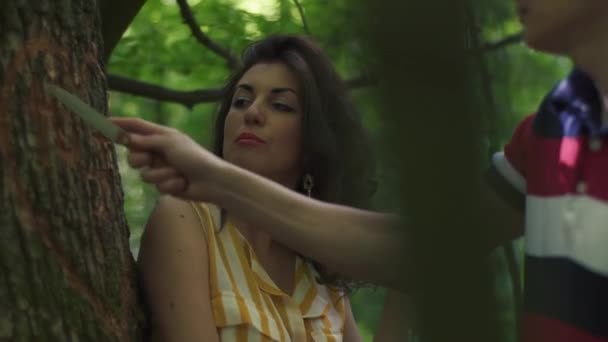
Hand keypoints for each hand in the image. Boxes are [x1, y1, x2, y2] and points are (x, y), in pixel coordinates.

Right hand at [110, 117, 226, 201]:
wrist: (212, 181)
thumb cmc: (194, 157)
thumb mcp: (169, 144)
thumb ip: (146, 140)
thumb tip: (125, 137)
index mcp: (162, 135)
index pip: (135, 127)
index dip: (118, 125)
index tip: (100, 124)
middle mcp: (160, 150)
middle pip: (134, 153)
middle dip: (139, 159)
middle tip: (149, 159)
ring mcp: (162, 168)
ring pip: (145, 173)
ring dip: (161, 174)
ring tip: (177, 173)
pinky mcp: (166, 184)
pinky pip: (157, 185)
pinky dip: (169, 184)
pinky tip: (182, 184)